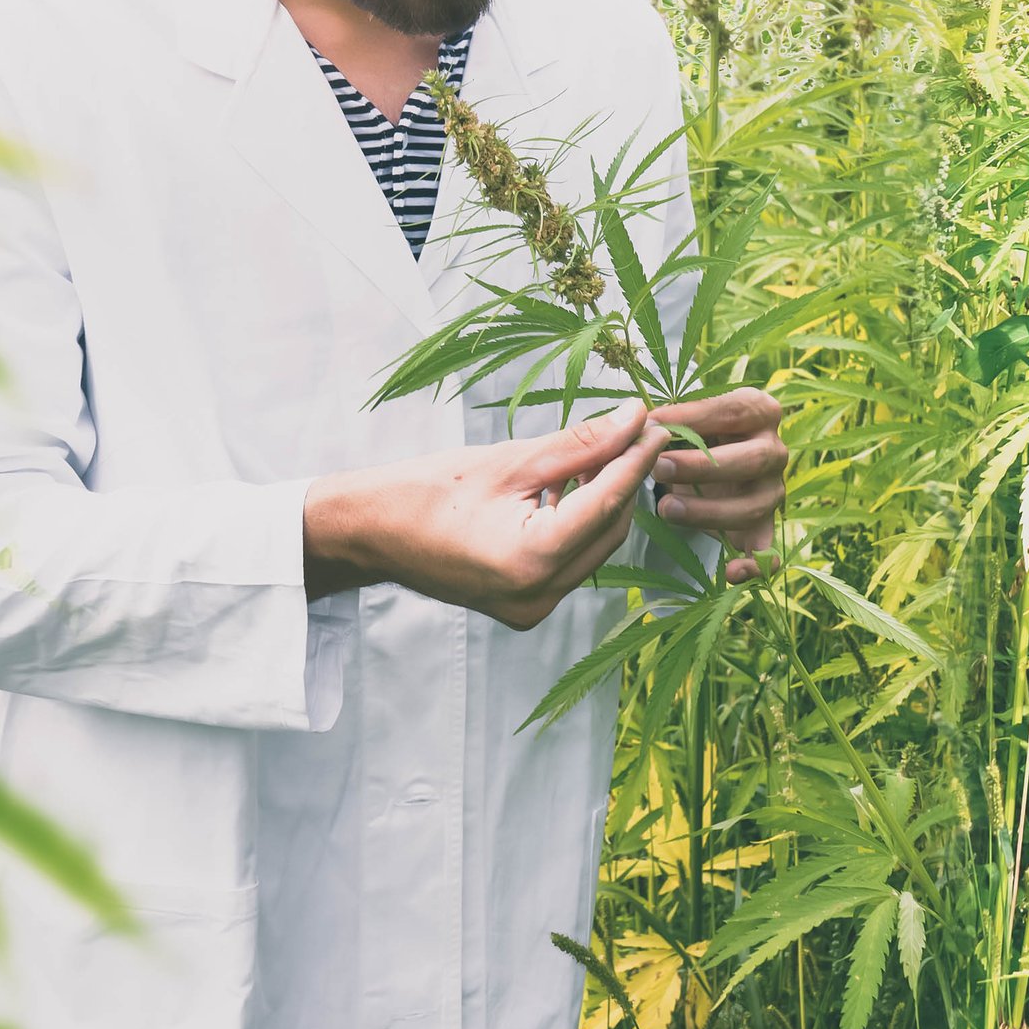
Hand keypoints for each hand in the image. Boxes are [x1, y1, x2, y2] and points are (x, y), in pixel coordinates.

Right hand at [305, 403, 669, 629]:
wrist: (370, 533)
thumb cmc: (427, 491)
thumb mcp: (509, 460)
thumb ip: (579, 444)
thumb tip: (635, 420)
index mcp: (531, 559)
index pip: (606, 501)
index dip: (636, 459)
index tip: (657, 425)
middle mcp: (538, 595)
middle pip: (609, 529)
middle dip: (622, 479)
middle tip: (631, 432)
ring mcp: (533, 608)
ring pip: (596, 546)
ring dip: (602, 499)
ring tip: (594, 452)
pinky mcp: (526, 606)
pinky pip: (573, 560)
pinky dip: (578, 522)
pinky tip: (569, 485)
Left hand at [645, 386, 786, 584]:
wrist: (706, 470)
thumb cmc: (692, 437)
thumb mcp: (683, 420)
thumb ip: (667, 419)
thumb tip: (638, 421)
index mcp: (759, 412)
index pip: (735, 411)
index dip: (694, 417)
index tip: (652, 424)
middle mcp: (774, 450)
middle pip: (754, 458)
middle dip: (703, 465)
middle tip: (658, 467)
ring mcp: (772, 490)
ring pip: (755, 505)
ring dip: (709, 510)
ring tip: (665, 508)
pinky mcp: (764, 526)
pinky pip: (768, 551)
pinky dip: (754, 565)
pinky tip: (729, 572)